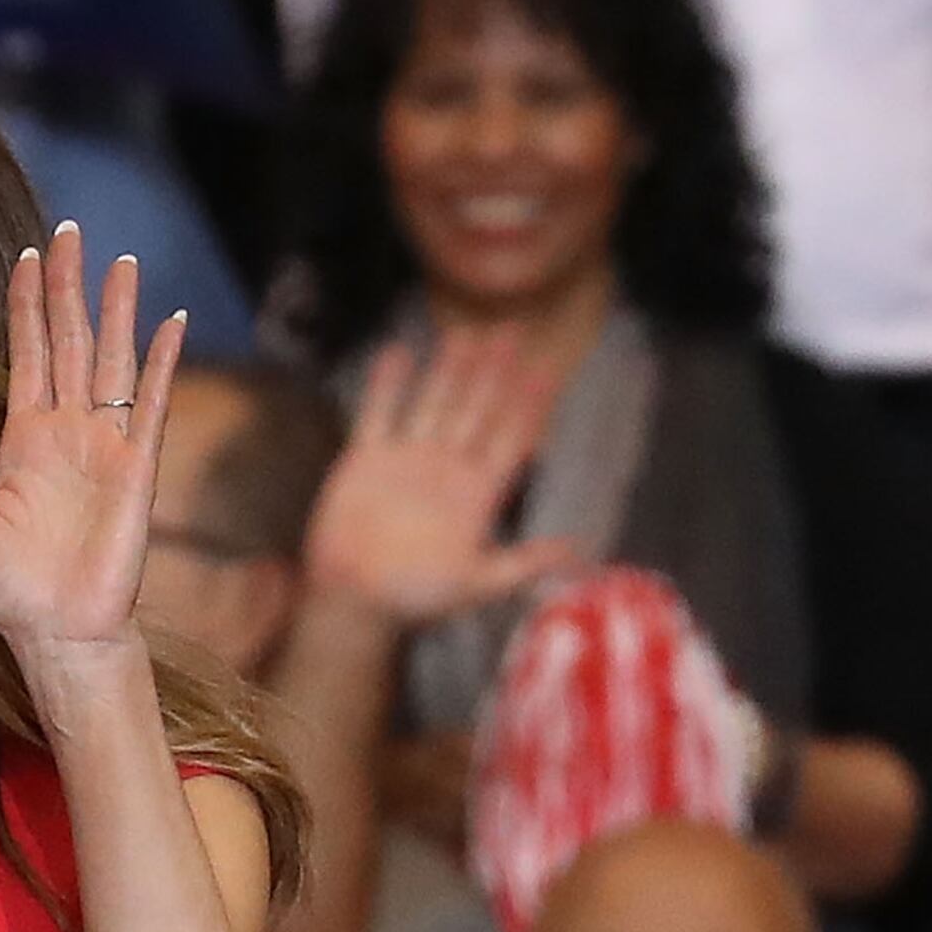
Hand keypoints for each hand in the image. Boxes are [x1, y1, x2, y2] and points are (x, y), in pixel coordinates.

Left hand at [0, 222, 181, 665]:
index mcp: (23, 440)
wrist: (57, 634)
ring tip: (120, 261)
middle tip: (67, 233)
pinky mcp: (137, 468)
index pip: (25, 356)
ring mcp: (105, 446)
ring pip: (111, 361)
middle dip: (67, 289)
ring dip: (116, 312)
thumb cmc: (10, 588)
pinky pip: (149, 406)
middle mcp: (66, 432)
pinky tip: (169, 323)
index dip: (25, 308)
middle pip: (69, 343)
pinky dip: (160, 364)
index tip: (23, 258)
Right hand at [300, 333, 580, 629]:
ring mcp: (406, 459)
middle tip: (510, 333)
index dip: (527, 406)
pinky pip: (379, 414)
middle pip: (476, 410)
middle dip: (493, 372)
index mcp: (477, 493)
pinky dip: (387, 385)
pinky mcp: (366, 458)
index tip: (545, 371)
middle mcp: (446, 467)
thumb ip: (522, 564)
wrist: (353, 598)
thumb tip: (577, 553)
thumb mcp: (476, 585)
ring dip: (449, 369)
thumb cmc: (415, 596)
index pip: (509, 439)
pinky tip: (398, 353)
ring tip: (464, 333)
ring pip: (434, 403)